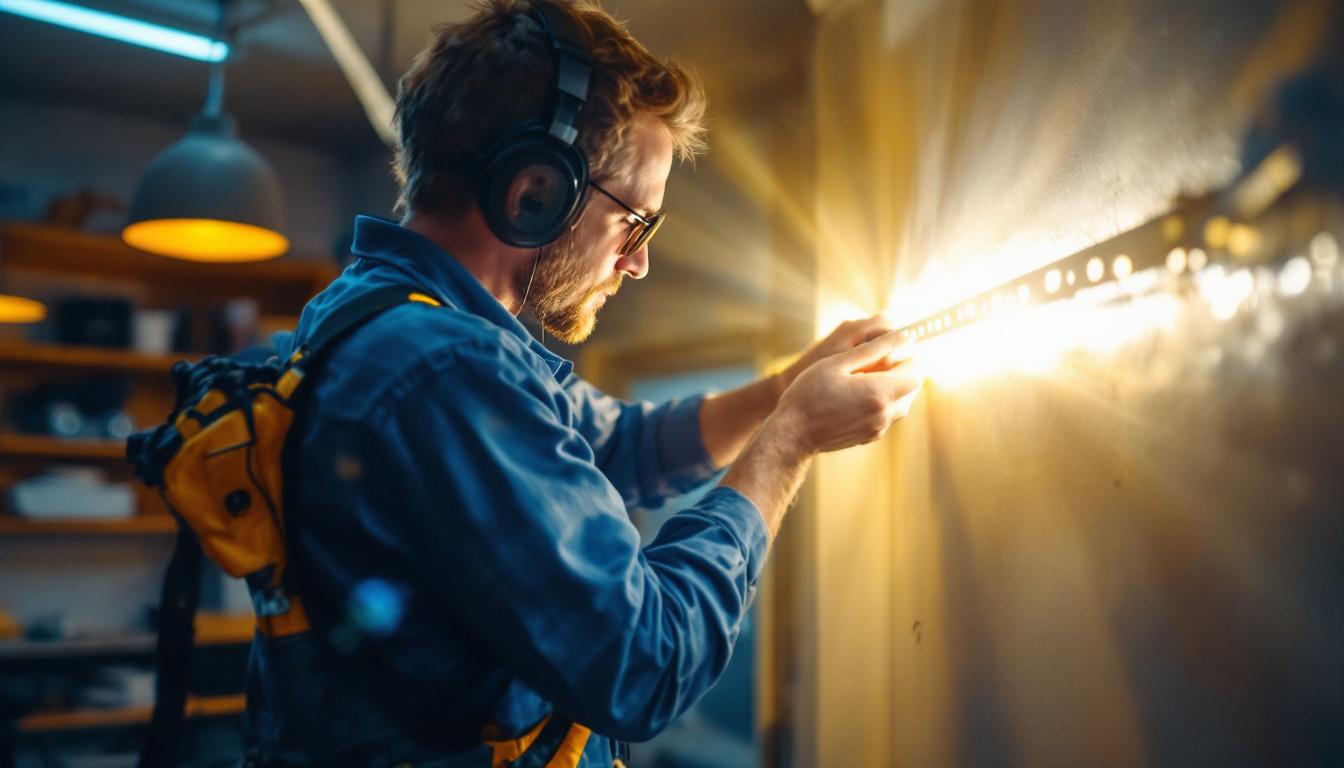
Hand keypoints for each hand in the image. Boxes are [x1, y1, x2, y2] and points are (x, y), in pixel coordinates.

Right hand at [772, 330, 920, 453]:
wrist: (792, 434)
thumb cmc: (808, 395)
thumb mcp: (837, 363)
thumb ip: (873, 349)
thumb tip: (902, 337)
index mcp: (879, 393)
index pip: (916, 371)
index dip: (911, 355)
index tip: (898, 344)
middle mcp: (884, 414)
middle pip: (913, 387)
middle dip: (904, 369)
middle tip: (882, 356)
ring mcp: (878, 428)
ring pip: (903, 402)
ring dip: (894, 384)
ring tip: (869, 372)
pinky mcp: (870, 436)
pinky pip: (889, 414)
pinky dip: (884, 399)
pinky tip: (861, 391)